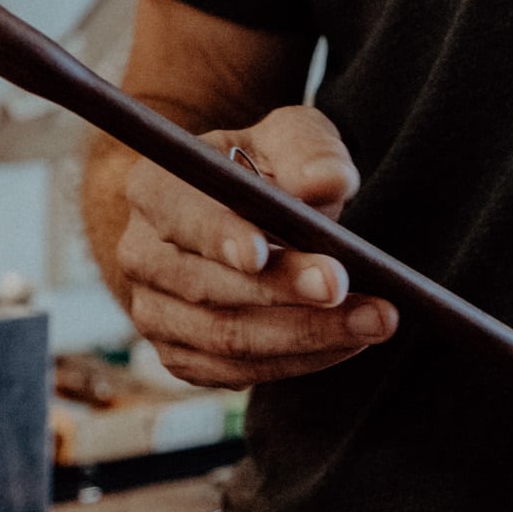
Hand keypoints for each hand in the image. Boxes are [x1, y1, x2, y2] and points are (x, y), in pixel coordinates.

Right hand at [113, 105, 398, 387]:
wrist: (249, 221)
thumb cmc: (268, 170)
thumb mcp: (292, 138)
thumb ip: (309, 151)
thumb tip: (323, 183)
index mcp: (154, 188)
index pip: (180, 217)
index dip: (218, 238)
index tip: (262, 253)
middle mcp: (140, 255)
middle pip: (204, 286)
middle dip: (279, 292)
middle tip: (342, 288)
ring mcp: (152, 312)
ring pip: (224, 339)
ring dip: (304, 334)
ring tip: (372, 320)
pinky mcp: (180, 355)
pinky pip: (236, 373)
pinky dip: (297, 361)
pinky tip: (346, 342)